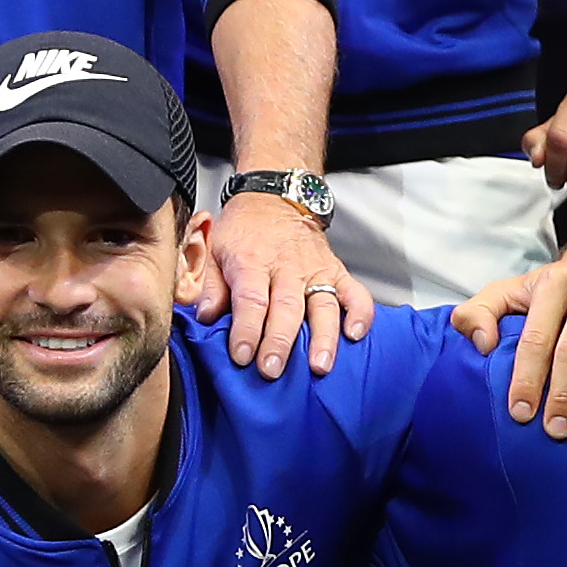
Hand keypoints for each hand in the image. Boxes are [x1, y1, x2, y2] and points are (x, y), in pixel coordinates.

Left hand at [194, 193, 371, 380]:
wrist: (275, 197)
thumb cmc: (243, 230)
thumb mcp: (215, 250)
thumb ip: (211, 286)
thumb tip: (206, 318)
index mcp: (252, 261)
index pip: (250, 299)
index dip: (246, 329)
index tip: (241, 355)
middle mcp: (287, 267)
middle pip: (286, 308)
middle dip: (279, 341)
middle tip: (272, 369)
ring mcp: (316, 269)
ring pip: (323, 305)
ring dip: (323, 337)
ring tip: (320, 366)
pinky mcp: (336, 271)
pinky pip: (355, 292)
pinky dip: (360, 313)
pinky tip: (356, 335)